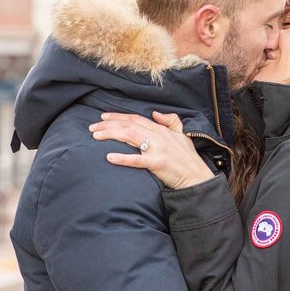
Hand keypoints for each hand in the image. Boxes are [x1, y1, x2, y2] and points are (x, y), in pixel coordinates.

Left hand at [88, 111, 215, 189]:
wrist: (197, 177)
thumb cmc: (188, 158)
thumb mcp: (182, 135)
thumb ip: (170, 121)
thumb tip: (155, 113)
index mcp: (161, 129)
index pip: (135, 119)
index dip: (118, 117)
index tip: (103, 117)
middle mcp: (158, 136)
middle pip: (128, 125)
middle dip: (108, 125)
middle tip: (92, 127)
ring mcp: (158, 149)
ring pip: (130, 137)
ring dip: (110, 135)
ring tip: (95, 136)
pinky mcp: (158, 164)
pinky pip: (137, 160)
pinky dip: (122, 158)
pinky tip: (109, 157)